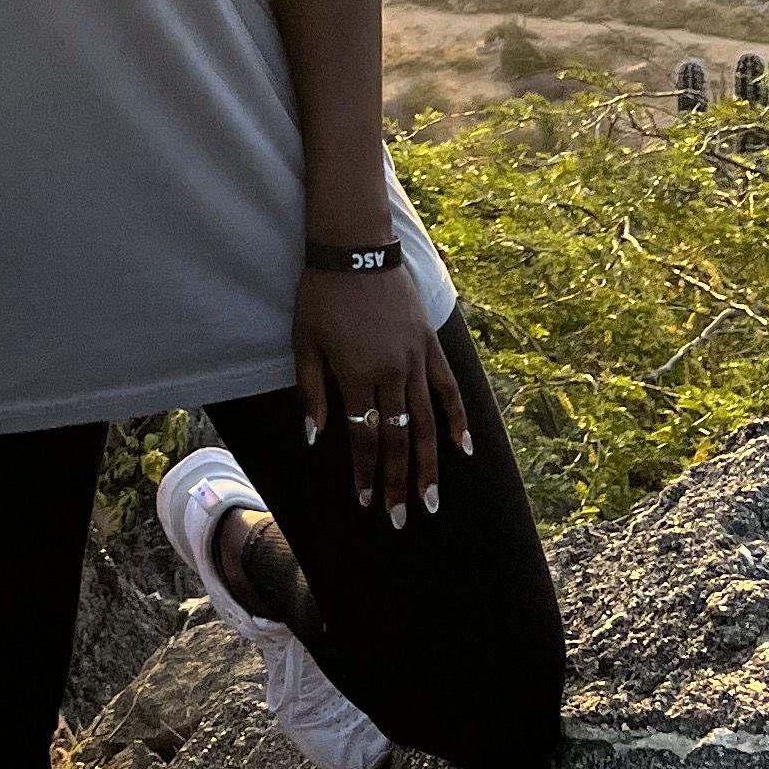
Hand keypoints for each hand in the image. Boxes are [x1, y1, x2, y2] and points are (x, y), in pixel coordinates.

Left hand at [295, 264, 466, 522]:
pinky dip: (458, 419)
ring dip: (429, 465)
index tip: (367, 503)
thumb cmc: (320, 295)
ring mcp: (415, 359)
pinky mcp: (430, 345)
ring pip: (426, 423)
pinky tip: (464, 449)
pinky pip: (448, 388)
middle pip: (398, 439)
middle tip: (401, 519)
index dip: (366, 473)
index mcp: (356, 375)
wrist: (354, 248)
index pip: (363, 437)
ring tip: (432, 501)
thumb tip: (315, 437)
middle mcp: (390, 373)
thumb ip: (312, 392)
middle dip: (398, 482)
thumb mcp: (303, 342)